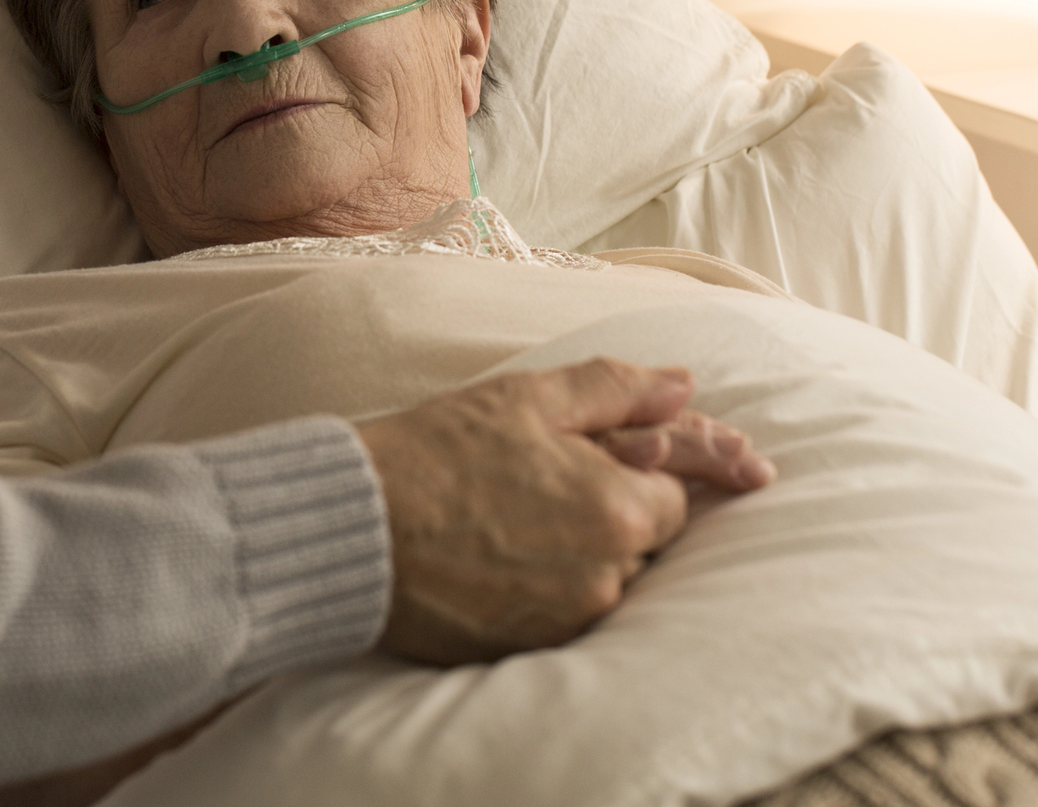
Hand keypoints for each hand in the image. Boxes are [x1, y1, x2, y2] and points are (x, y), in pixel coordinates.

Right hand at [357, 357, 773, 665]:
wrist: (355, 526)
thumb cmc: (439, 451)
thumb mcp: (529, 397)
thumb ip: (618, 389)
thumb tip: (683, 387)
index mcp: (619, 512)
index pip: (676, 496)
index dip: (640, 470)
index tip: (594, 458)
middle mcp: (604, 580)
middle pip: (642, 543)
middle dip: (610, 511)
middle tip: (542, 482)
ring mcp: (565, 623)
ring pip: (601, 581)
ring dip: (577, 552)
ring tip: (512, 517)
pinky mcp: (525, 651)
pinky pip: (560, 615)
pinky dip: (542, 587)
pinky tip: (496, 555)